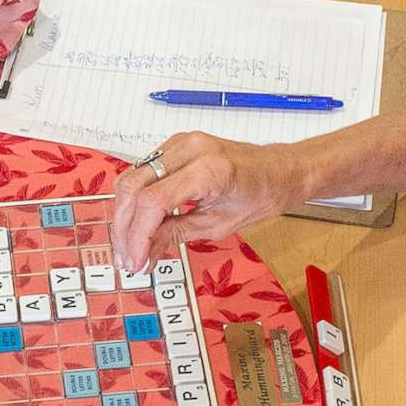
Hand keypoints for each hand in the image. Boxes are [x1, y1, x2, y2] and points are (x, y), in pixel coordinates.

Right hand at [108, 133, 307, 275]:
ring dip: (124, 215)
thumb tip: (144, 255)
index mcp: (209, 169)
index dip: (138, 235)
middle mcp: (189, 149)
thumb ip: (176, 235)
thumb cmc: (262, 193)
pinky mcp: (174, 146)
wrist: (281, 169)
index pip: (153, 201)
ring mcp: (179, 143)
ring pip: (131, 178)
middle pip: (133, 187)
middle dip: (124, 227)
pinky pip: (143, 172)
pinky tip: (139, 225)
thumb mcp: (220, 225)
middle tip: (126, 258)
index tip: (135, 261)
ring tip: (130, 246)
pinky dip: (135, 200)